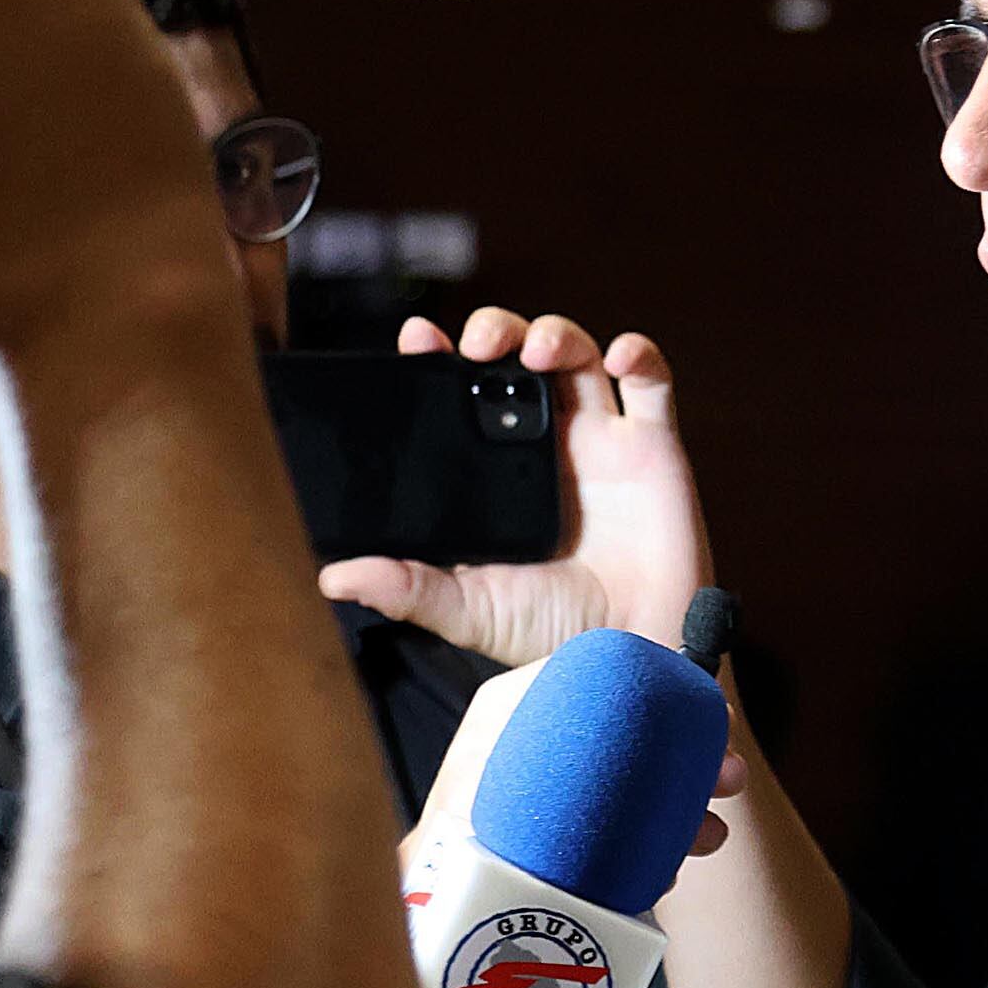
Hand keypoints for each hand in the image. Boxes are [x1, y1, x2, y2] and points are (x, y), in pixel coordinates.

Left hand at [321, 312, 715, 664]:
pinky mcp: (655, 449)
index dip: (438, 358)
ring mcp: (603, 443)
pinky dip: (640, 354)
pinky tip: (618, 356)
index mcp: (499, 473)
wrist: (634, 656)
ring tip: (534, 351)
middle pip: (518, 359)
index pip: (461, 396)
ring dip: (555, 334)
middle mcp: (548, 447)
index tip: (416, 339)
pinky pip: (652, 383)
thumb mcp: (469, 609)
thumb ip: (408, 589)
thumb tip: (332, 579)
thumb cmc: (554, 635)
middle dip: (496, 331)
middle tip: (474, 345)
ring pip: (577, 356)